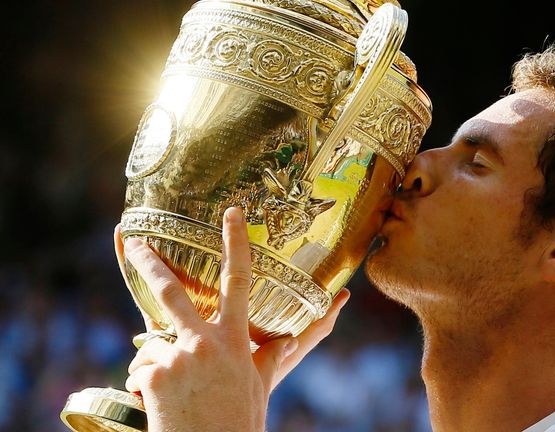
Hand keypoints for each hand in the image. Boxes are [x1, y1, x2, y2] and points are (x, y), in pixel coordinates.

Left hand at [116, 207, 348, 431]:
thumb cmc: (238, 424)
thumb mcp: (258, 388)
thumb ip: (267, 359)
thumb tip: (287, 341)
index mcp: (236, 340)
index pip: (239, 282)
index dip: (236, 244)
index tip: (231, 214)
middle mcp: (206, 342)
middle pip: (172, 291)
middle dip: (149, 262)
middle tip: (132, 241)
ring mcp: (179, 357)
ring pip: (153, 341)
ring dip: (157, 362)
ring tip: (174, 393)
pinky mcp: (154, 376)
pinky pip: (141, 369)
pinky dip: (146, 384)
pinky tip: (160, 404)